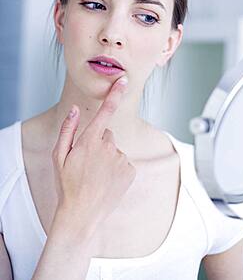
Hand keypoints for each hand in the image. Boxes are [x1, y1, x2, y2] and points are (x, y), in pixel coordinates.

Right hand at [51, 77, 136, 229]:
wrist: (82, 214)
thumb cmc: (67, 183)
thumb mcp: (59, 156)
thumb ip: (68, 129)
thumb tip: (76, 109)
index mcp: (90, 141)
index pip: (105, 112)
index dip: (115, 94)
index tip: (124, 80)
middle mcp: (109, 147)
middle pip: (107, 134)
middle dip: (99, 142)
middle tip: (87, 162)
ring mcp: (121, 159)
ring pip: (115, 149)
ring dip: (108, 157)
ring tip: (96, 174)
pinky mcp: (131, 171)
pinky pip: (124, 162)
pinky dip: (117, 168)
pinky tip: (107, 180)